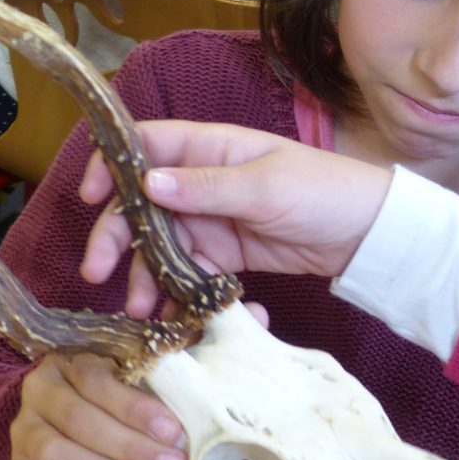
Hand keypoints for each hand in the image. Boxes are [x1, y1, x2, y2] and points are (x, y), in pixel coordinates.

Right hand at [0, 353, 186, 459]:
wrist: (72, 428)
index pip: (97, 380)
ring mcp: (22, 433)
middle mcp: (40, 393)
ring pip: (52, 453)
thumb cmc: (115, 404)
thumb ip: (155, 391)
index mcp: (71, 362)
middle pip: (79, 420)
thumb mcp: (133, 385)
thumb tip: (194, 418)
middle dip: (130, 447)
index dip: (135, 408)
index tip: (173, 431)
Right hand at [79, 121, 392, 314]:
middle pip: (141, 202)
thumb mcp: (267, 187)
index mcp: (212, 148)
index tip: (89, 196)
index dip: (111, 164)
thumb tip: (147, 182)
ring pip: (160, 243)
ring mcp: (213, 218)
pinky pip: (187, 270)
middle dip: (116, 235)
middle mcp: (204, 181)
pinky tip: (167, 315)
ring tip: (139, 308)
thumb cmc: (325, 191)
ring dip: (143, 273)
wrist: (369, 233)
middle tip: (98, 272)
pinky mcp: (226, 254)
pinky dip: (173, 291)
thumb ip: (208, 188)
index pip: (146, 144)